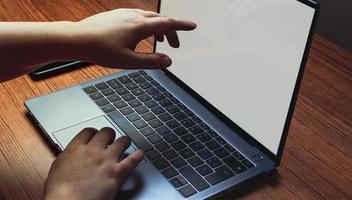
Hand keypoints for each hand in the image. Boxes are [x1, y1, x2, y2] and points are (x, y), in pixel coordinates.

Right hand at [44, 127, 142, 199]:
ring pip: (122, 142)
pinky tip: (139, 154)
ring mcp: (106, 161)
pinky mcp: (117, 173)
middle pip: (106, 132)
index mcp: (76, 149)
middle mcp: (93, 151)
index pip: (88, 131)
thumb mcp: (57, 168)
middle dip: (110, 135)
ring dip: (124, 142)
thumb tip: (71, 156)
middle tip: (111, 138)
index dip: (94, 132)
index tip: (96, 135)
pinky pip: (132, 160)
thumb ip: (68, 158)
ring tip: (126, 142)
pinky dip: (138, 156)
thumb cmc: (60, 192)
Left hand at [77, 8, 196, 67]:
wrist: (78, 39)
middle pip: (160, 20)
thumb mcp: (129, 61)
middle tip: (174, 45)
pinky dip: (147, 25)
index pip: (167, 23)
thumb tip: (168, 61)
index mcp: (139, 26)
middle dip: (171, 31)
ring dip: (159, 28)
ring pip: (149, 18)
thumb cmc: (100, 50)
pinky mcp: (117, 15)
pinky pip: (138, 17)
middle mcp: (134, 16)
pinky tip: (141, 35)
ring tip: (160, 40)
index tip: (193, 26)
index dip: (182, 26)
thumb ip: (151, 61)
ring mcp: (125, 14)